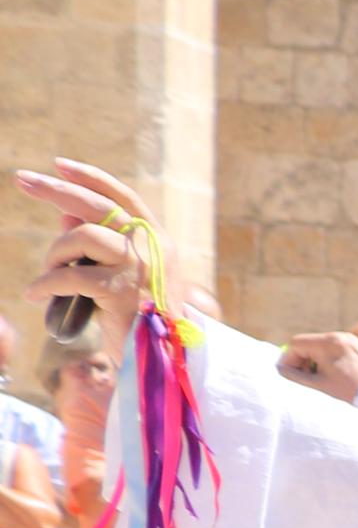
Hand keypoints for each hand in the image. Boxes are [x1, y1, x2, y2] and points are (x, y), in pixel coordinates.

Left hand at [18, 158, 160, 330]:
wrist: (165, 361)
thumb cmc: (141, 320)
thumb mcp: (121, 275)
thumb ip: (98, 243)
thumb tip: (65, 212)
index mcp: (158, 240)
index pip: (123, 197)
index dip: (91, 178)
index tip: (59, 166)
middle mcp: (154, 247)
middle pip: (98, 205)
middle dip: (55, 190)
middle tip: (22, 179)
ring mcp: (140, 267)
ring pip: (81, 235)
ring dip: (55, 254)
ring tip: (48, 276)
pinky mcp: (123, 290)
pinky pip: (69, 276)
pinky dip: (45, 284)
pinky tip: (34, 296)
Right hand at [279, 330, 357, 405]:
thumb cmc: (349, 393)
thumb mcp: (317, 385)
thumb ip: (294, 375)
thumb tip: (281, 368)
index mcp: (329, 342)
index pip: (296, 343)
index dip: (289, 359)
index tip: (290, 375)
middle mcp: (340, 336)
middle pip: (308, 343)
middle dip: (302, 360)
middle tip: (306, 378)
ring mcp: (351, 339)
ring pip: (321, 346)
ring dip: (315, 360)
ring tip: (321, 379)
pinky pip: (334, 348)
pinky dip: (328, 359)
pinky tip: (334, 375)